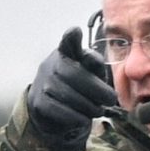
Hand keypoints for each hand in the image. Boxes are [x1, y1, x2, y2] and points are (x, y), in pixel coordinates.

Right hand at [25, 27, 118, 150]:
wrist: (53, 112)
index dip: (71, 37)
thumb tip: (93, 61)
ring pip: (69, 95)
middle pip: (75, 75)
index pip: (68, 41)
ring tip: (98, 110)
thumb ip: (94, 65)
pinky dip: (77, 117)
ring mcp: (42, 83)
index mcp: (66, 53)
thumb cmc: (79, 88)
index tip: (76, 31)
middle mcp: (51, 64)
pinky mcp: (39, 103)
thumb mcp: (90, 73)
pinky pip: (60, 111)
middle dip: (97, 90)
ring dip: (89, 106)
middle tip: (110, 100)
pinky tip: (84, 119)